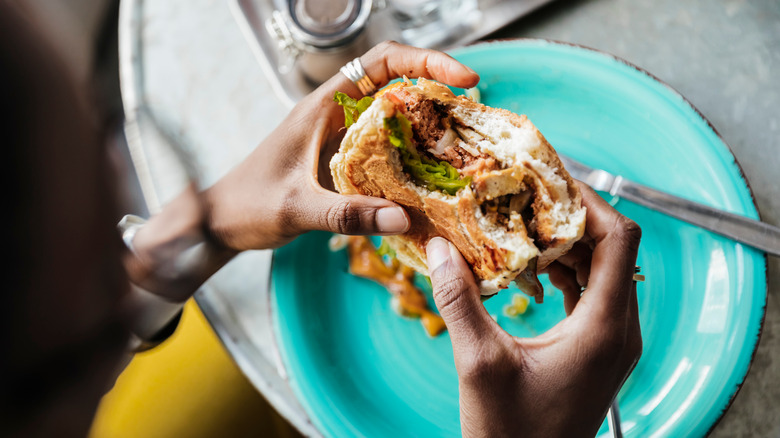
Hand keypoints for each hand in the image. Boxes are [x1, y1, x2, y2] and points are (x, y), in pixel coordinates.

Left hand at [203, 41, 479, 249]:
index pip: (381, 62)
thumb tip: (404, 219)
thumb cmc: (248, 205)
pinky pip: (386, 148)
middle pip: (396, 84)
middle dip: (436, 91)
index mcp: (323, 107)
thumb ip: (346, 215)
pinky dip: (412, 155)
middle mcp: (336, 115)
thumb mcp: (297, 209)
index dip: (426, 61)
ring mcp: (341, 138)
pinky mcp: (343, 161)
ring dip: (427, 125)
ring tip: (463, 144)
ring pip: (394, 117)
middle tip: (472, 115)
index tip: (462, 79)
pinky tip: (431, 178)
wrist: (220, 222)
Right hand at [425, 182, 641, 437]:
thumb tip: (440, 248)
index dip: (590, 201)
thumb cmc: (512, 433)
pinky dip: (566, 270)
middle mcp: (619, 331)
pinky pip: (592, 293)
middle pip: (613, 249)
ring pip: (602, 269)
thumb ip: (460, 301)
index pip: (618, 241)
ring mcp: (611, 341)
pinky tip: (532, 266)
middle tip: (529, 194)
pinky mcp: (597, 349)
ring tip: (525, 223)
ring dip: (567, 243)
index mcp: (602, 329)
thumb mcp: (480, 364)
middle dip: (572, 216)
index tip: (552, 178)